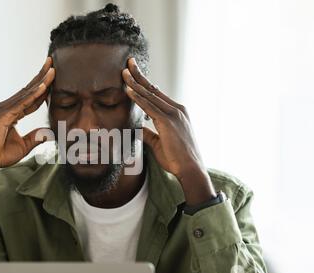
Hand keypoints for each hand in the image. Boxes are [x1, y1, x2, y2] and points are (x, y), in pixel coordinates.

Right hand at [0, 57, 54, 210]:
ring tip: (52, 69)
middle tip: (52, 62)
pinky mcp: (2, 115)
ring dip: (40, 81)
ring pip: (26, 93)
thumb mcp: (24, 146)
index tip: (54, 78)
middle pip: (28, 89)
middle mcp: (6, 107)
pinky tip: (43, 86)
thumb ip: (36, 137)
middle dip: (41, 76)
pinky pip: (21, 103)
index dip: (43, 88)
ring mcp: (3, 109)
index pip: (31, 98)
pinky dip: (33, 95)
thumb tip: (49, 133)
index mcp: (11, 113)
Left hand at [122, 58, 214, 205]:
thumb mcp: (159, 143)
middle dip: (139, 75)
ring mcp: (174, 114)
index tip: (134, 73)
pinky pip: (150, 107)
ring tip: (123, 72)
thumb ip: (148, 133)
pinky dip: (138, 98)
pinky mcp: (168, 122)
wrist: (190, 169)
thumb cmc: (177, 159)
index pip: (157, 94)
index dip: (144, 83)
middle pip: (153, 89)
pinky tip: (128, 90)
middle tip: (128, 62)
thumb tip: (136, 128)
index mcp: (176, 112)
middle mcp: (177, 109)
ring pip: (150, 95)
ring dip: (135, 83)